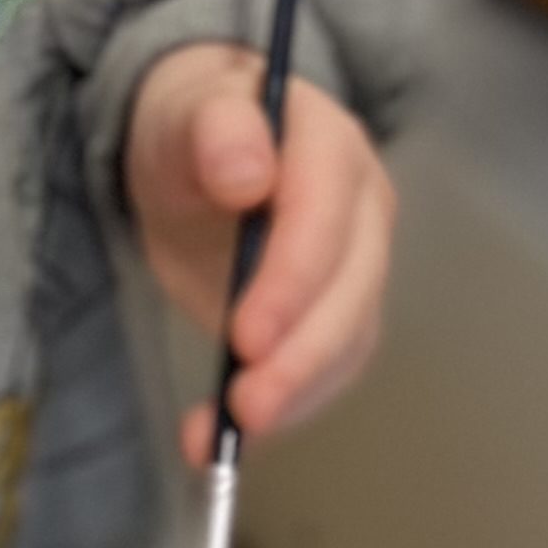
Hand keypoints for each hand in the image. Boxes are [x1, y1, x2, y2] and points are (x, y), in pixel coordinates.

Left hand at [126, 43, 395, 458]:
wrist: (190, 153)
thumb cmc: (190, 124)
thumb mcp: (185, 110)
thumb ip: (216, 128)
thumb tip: (247, 174)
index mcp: (329, 143)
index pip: (326, 214)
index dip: (292, 279)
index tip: (244, 337)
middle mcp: (361, 206)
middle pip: (352, 287)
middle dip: (302, 355)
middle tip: (244, 409)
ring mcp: (356, 263)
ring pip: (349, 338)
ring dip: (297, 394)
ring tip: (224, 436)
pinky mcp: (336, 313)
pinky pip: (327, 368)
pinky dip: (285, 408)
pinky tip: (224, 437)